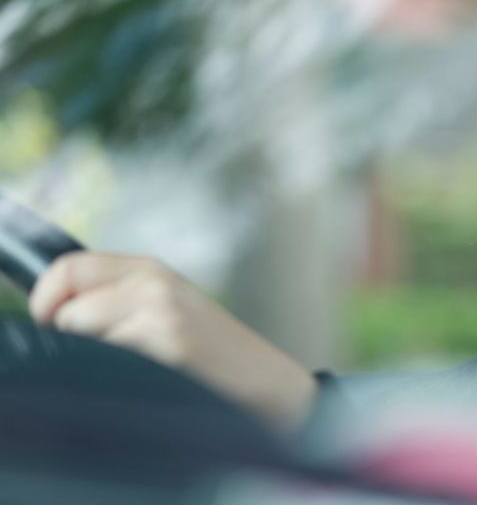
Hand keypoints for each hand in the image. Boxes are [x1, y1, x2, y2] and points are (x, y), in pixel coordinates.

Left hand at [28, 252, 317, 431]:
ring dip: (95, 356)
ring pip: (80, 331)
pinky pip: (107, 358)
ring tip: (137, 365)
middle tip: (103, 352)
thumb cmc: (210, 351)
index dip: (46, 299)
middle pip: (68, 301)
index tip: (51, 325)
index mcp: (151, 268)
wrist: (262, 378)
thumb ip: (116, 296)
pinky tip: (151, 375)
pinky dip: (115, 373)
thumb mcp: (166, 306)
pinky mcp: (168, 343)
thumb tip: (56, 311)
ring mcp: (162, 311)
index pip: (69, 266)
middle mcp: (154, 281)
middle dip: (70, 334)